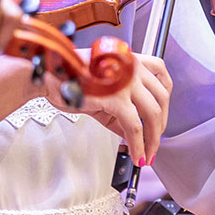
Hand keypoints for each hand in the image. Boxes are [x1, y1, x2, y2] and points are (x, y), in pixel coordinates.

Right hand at [55, 52, 171, 163]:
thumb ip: (119, 109)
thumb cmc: (68, 78)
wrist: (49, 75)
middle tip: (155, 141)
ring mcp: (126, 82)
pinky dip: (138, 144)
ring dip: (153, 138)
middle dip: (162, 124)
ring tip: (147, 154)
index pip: (162, 75)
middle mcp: (132, 67)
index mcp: (130, 60)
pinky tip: (136, 154)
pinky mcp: (116, 99)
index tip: (162, 115)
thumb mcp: (101, 90)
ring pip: (153, 114)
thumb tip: (130, 132)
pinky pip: (134, 127)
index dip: (165, 99)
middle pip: (162, 98)